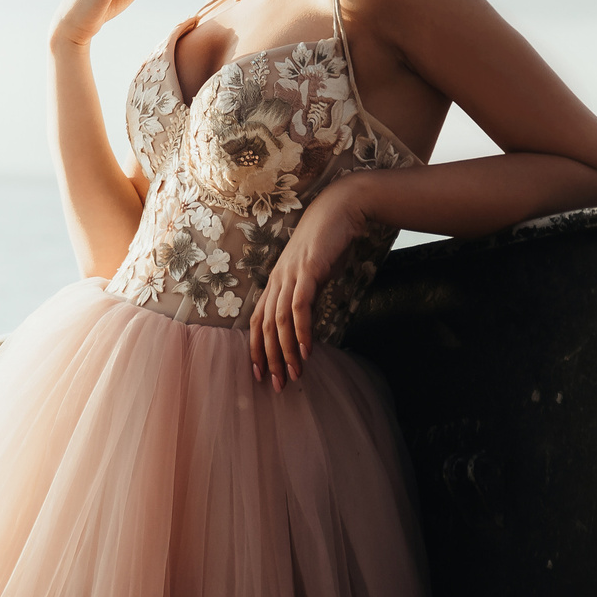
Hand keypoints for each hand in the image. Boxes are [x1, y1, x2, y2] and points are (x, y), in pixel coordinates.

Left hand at [247, 177, 372, 388]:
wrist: (340, 210)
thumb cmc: (329, 243)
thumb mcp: (314, 274)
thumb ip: (307, 296)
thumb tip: (307, 321)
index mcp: (276, 282)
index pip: (257, 322)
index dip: (256, 349)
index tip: (259, 373)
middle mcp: (277, 280)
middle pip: (265, 327)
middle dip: (269, 360)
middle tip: (276, 386)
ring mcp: (290, 275)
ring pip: (280, 321)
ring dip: (286, 352)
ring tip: (294, 375)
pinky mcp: (307, 271)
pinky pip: (300, 307)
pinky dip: (302, 331)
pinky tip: (307, 351)